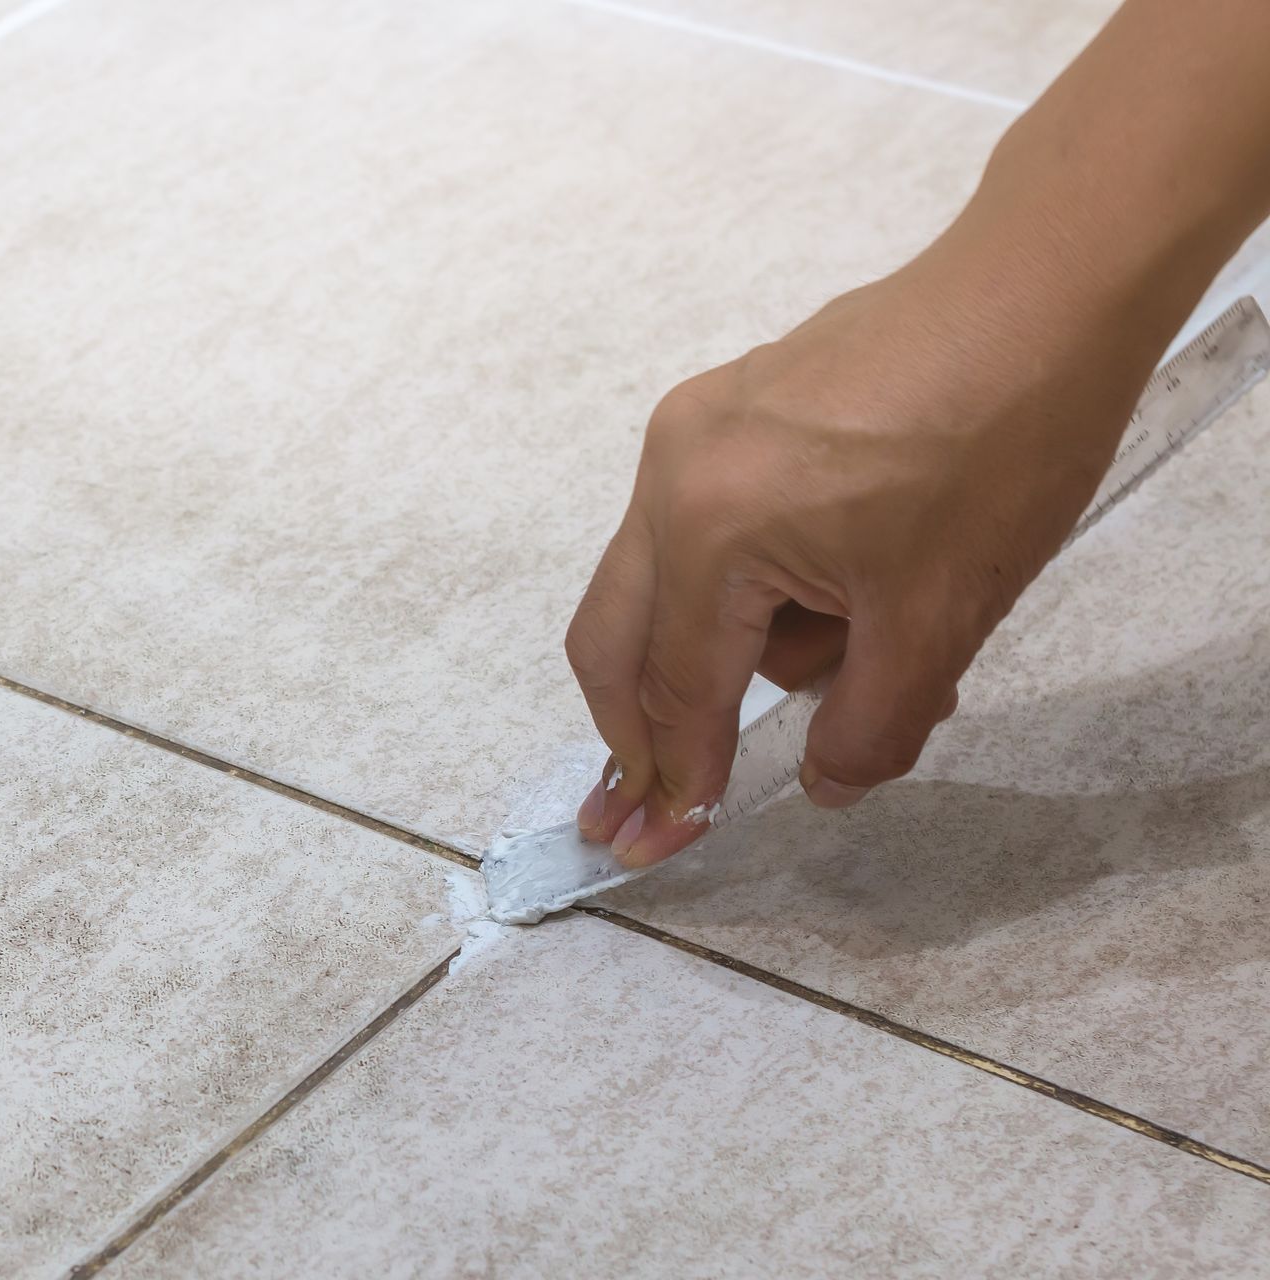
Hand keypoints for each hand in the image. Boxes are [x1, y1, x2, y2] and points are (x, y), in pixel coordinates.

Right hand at [565, 235, 1171, 868]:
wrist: (1040, 288)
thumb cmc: (999, 446)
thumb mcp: (941, 619)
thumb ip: (866, 726)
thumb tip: (822, 785)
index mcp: (709, 528)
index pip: (680, 688)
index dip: (678, 776)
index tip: (656, 844)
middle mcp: (669, 474)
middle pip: (613, 635)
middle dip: (629, 728)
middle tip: (636, 803)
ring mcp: (688, 429)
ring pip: (660, 581)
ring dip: (723, 649)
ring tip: (849, 656)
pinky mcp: (723, 407)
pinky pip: (697, 525)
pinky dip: (743, 586)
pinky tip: (832, 596)